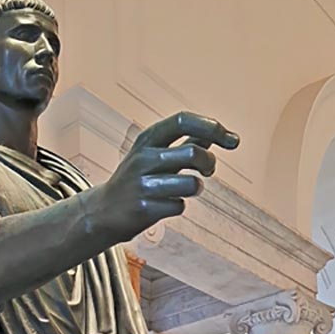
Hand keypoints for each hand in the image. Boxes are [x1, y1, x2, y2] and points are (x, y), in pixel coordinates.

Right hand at [97, 111, 239, 243]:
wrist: (102, 212)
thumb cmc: (136, 180)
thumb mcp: (155, 154)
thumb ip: (186, 143)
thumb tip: (219, 135)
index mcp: (148, 139)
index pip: (184, 121)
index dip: (212, 127)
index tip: (233, 140)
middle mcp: (143, 158)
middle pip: (192, 153)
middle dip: (208, 162)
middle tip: (208, 170)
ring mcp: (142, 184)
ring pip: (190, 184)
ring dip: (196, 188)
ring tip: (187, 189)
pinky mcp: (143, 209)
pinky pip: (179, 206)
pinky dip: (178, 206)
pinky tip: (164, 206)